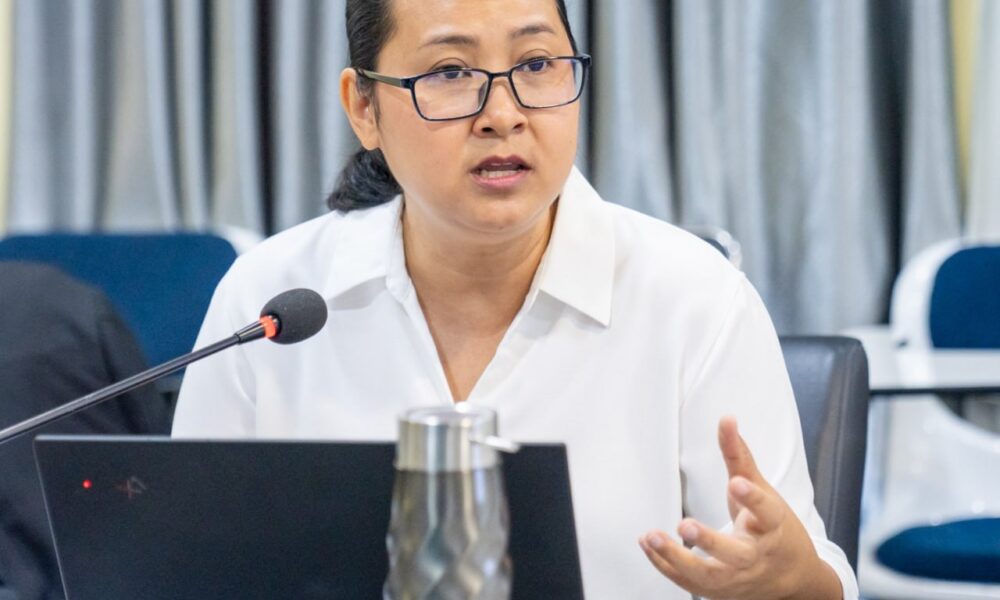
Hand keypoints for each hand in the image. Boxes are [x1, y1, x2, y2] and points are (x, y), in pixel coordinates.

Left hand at [638, 417, 841, 599]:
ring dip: (677, 559)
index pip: (766, 512)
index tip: (734, 483)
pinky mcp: (720, 591)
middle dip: (709, 541)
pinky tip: (647, 544)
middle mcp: (756, 555)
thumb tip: (727, 419)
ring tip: (652, 536)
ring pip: (708, 576)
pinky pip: (690, 583)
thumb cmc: (774, 528)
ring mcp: (738, 578)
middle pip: (735, 554)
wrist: (792, 577)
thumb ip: (740, 456)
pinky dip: (666, 565)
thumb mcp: (763, 490)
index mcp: (773, 526)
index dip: (751, 498)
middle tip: (684, 524)